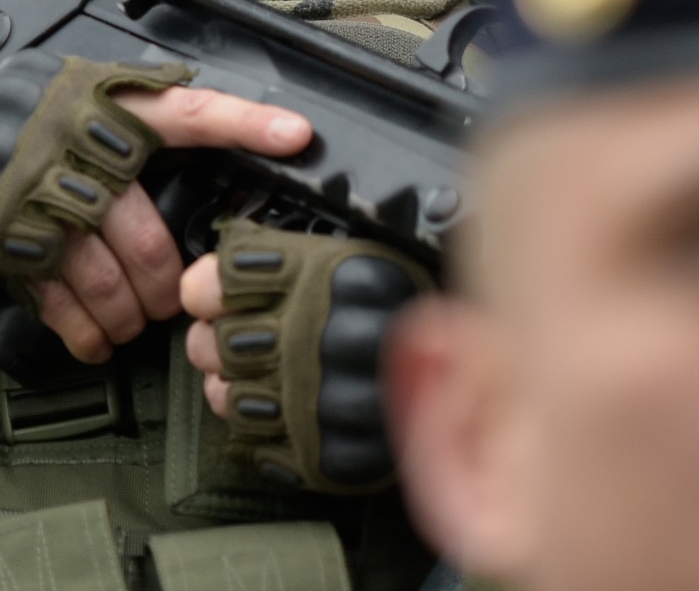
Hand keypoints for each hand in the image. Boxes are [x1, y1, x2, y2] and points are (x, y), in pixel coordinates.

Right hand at [29, 85, 311, 364]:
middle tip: (173, 298)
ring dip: (128, 314)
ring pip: (109, 281)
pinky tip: (96, 342)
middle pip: (149, 239)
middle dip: (166, 284)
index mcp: (104, 106)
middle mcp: (80, 155)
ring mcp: (44, 206)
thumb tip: (208, 125)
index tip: (297, 136)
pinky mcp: (13, 248)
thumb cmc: (14, 118)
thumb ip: (134, 109)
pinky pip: (62, 304)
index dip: (244, 124)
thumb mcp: (75, 90)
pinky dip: (84, 333)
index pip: (187, 113)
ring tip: (134, 322)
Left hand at [181, 224, 431, 491]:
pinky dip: (258, 430)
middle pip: (215, 343)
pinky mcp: (318, 452)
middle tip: (231, 338)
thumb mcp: (364, 246)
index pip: (219, 281)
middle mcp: (305, 337)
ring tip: (255, 376)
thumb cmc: (425, 296)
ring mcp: (309, 400)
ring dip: (231, 385)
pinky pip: (257, 444)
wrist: (489, 367)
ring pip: (228, 397)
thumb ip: (299, 251)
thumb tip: (234, 259)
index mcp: (313, 274)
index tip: (213, 293)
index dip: (209, 287)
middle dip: (215, 339)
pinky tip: (278, 412)